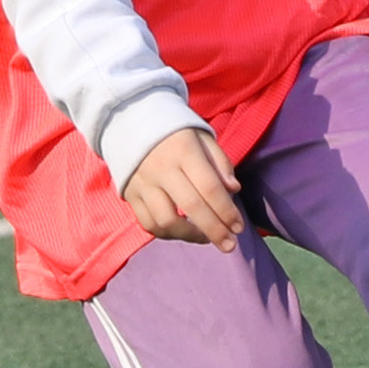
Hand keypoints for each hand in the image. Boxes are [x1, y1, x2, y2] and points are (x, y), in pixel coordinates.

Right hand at [119, 129, 245, 248]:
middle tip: (229, 245)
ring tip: (204, 238)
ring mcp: (143, 183)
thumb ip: (220, 163)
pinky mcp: (129, 194)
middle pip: (191, 207)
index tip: (239, 227)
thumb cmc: (177, 133)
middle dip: (214, 230)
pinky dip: (166, 233)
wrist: (131, 122)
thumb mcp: (203, 138)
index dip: (227, 211)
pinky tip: (181, 232)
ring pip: (166, 221)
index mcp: (184, 150)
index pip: (210, 188)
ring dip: (189, 236)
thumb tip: (233, 190)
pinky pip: (147, 223)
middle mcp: (162, 168)